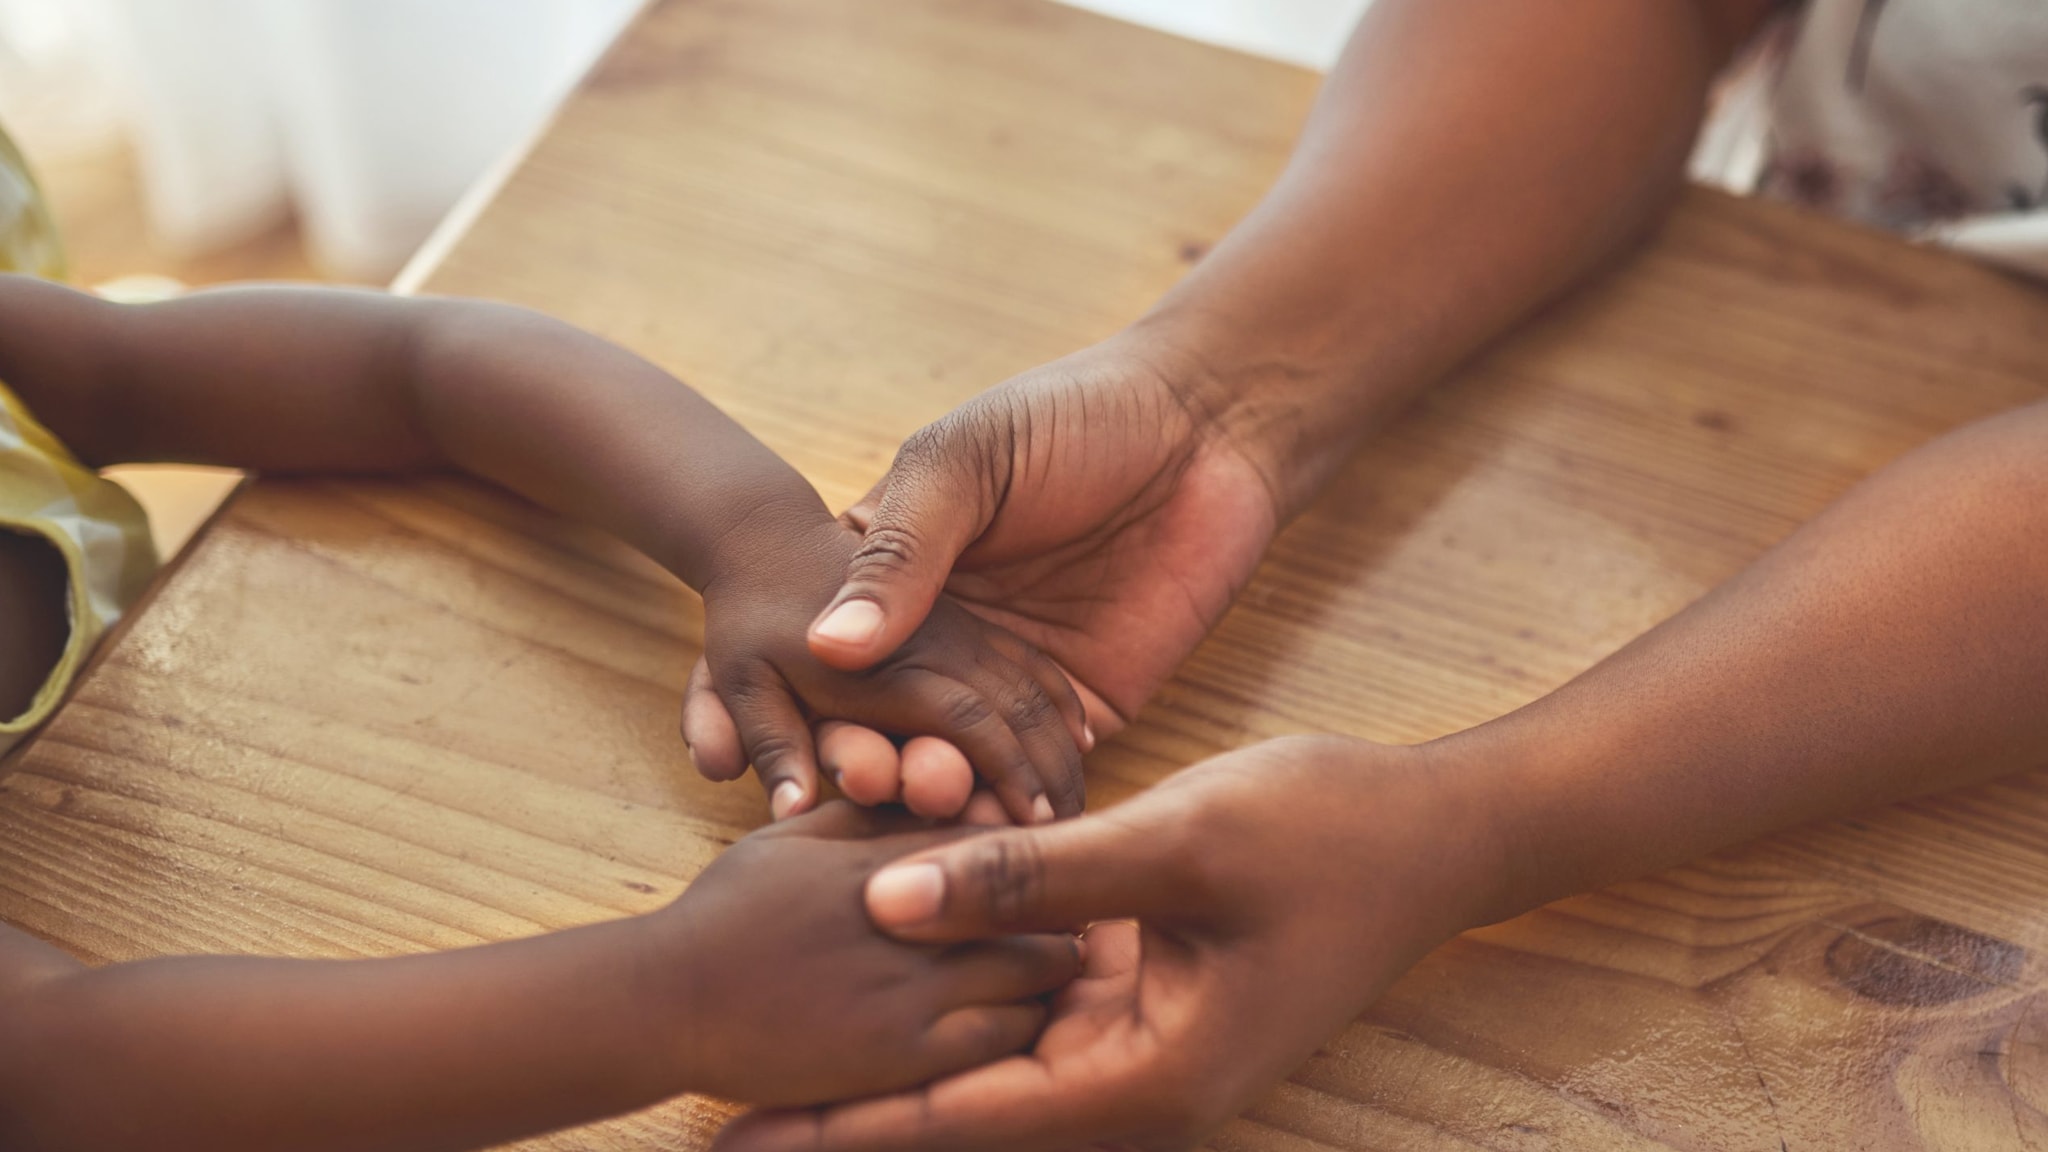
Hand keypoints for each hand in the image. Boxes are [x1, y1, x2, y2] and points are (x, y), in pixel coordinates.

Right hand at [651, 802, 1082, 1107]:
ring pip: (1037, 968)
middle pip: (1034, 896)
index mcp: (887, 852)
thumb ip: (861, 811)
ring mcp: (912, 985)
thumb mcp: (791, 835)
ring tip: (1061, 964)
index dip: (1032, 846)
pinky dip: (1027, 1023)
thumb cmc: (725, 914)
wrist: (669, 1002)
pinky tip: (1024, 1019)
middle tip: (1075, 912)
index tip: (1049, 857)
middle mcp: (911, 912)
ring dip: (1055, 965)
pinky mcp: (906, 1053)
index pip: (998, 834)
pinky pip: (1004, 1035)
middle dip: (1062, 903)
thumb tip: (921, 785)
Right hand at [688, 333, 1284, 811]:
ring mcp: (1008, 686)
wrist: (1210, 422)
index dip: (810, 706)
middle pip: (886, 725)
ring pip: (958, 764)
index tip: (807, 746)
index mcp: (888, 578)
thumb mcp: (967, 463)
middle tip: (876, 780)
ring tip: (939, 797)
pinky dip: (1020, 807)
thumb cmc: (1070, 415)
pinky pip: (1042, 777)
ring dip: (940, 793)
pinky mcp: (1086, 713)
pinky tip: (1008, 823)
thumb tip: (826, 646)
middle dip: (875, 762)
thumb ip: (904, 550)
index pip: (827, 658)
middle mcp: (938, 642)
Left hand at [712, 736, 1505, 1150]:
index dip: (843, 1131)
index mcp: (1145, 1075)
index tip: (733, 1138)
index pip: (960, 1120)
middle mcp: (1135, 1078)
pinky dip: (958, 989)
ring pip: (989, 1057)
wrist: (1435, 834)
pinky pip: (1029, 1001)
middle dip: (848, 1112)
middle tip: (720, 1115)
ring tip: (776, 1061)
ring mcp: (1141, 1037)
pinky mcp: (1144, 988)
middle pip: (961, 1109)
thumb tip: (884, 901)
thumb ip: (1029, 876)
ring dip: (895, 1054)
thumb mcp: (1174, 844)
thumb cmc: (1326, 835)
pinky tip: (888, 965)